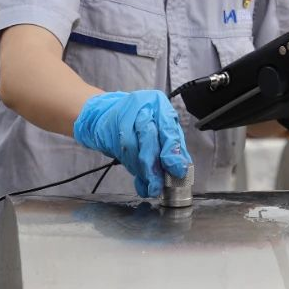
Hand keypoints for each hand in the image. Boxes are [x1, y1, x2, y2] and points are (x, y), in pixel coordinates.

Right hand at [73, 90, 190, 197]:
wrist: (107, 114)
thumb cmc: (141, 119)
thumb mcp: (162, 126)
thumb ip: (173, 145)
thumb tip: (182, 169)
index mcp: (158, 103)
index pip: (167, 127)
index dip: (172, 151)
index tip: (177, 170)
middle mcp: (141, 107)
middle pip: (148, 137)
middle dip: (155, 166)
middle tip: (160, 185)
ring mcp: (122, 117)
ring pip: (133, 148)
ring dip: (142, 172)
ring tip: (151, 185)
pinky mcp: (108, 131)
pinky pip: (122, 153)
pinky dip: (133, 169)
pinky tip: (140, 178)